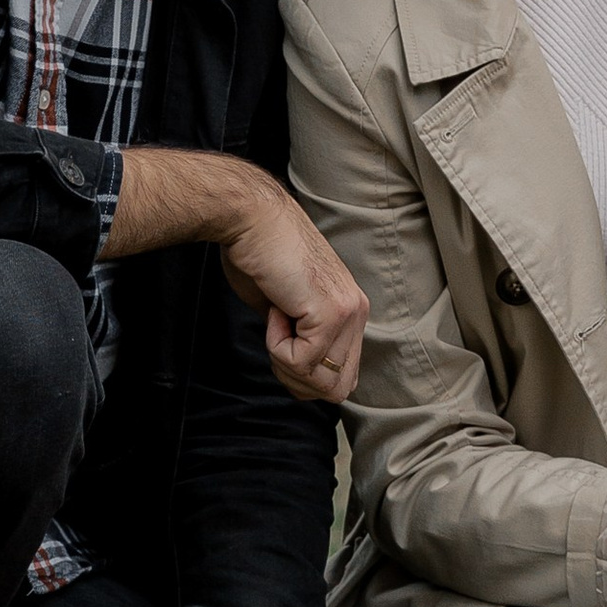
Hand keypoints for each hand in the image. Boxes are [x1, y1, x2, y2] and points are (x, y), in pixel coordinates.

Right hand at [106, 152, 368, 403]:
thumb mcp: (284, 308)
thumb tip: (298, 373)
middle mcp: (357, 311)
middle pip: (338, 389)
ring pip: (322, 383)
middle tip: (276, 342)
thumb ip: (299, 336)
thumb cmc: (258, 254)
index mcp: (350, 309)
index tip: (281, 344)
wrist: (249, 218)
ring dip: (286, 363)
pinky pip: (302, 362)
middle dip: (298, 379)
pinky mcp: (331, 313)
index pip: (343, 375)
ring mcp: (349, 312)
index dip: (306, 376)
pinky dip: (277, 346)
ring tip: (276, 320)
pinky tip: (275, 308)